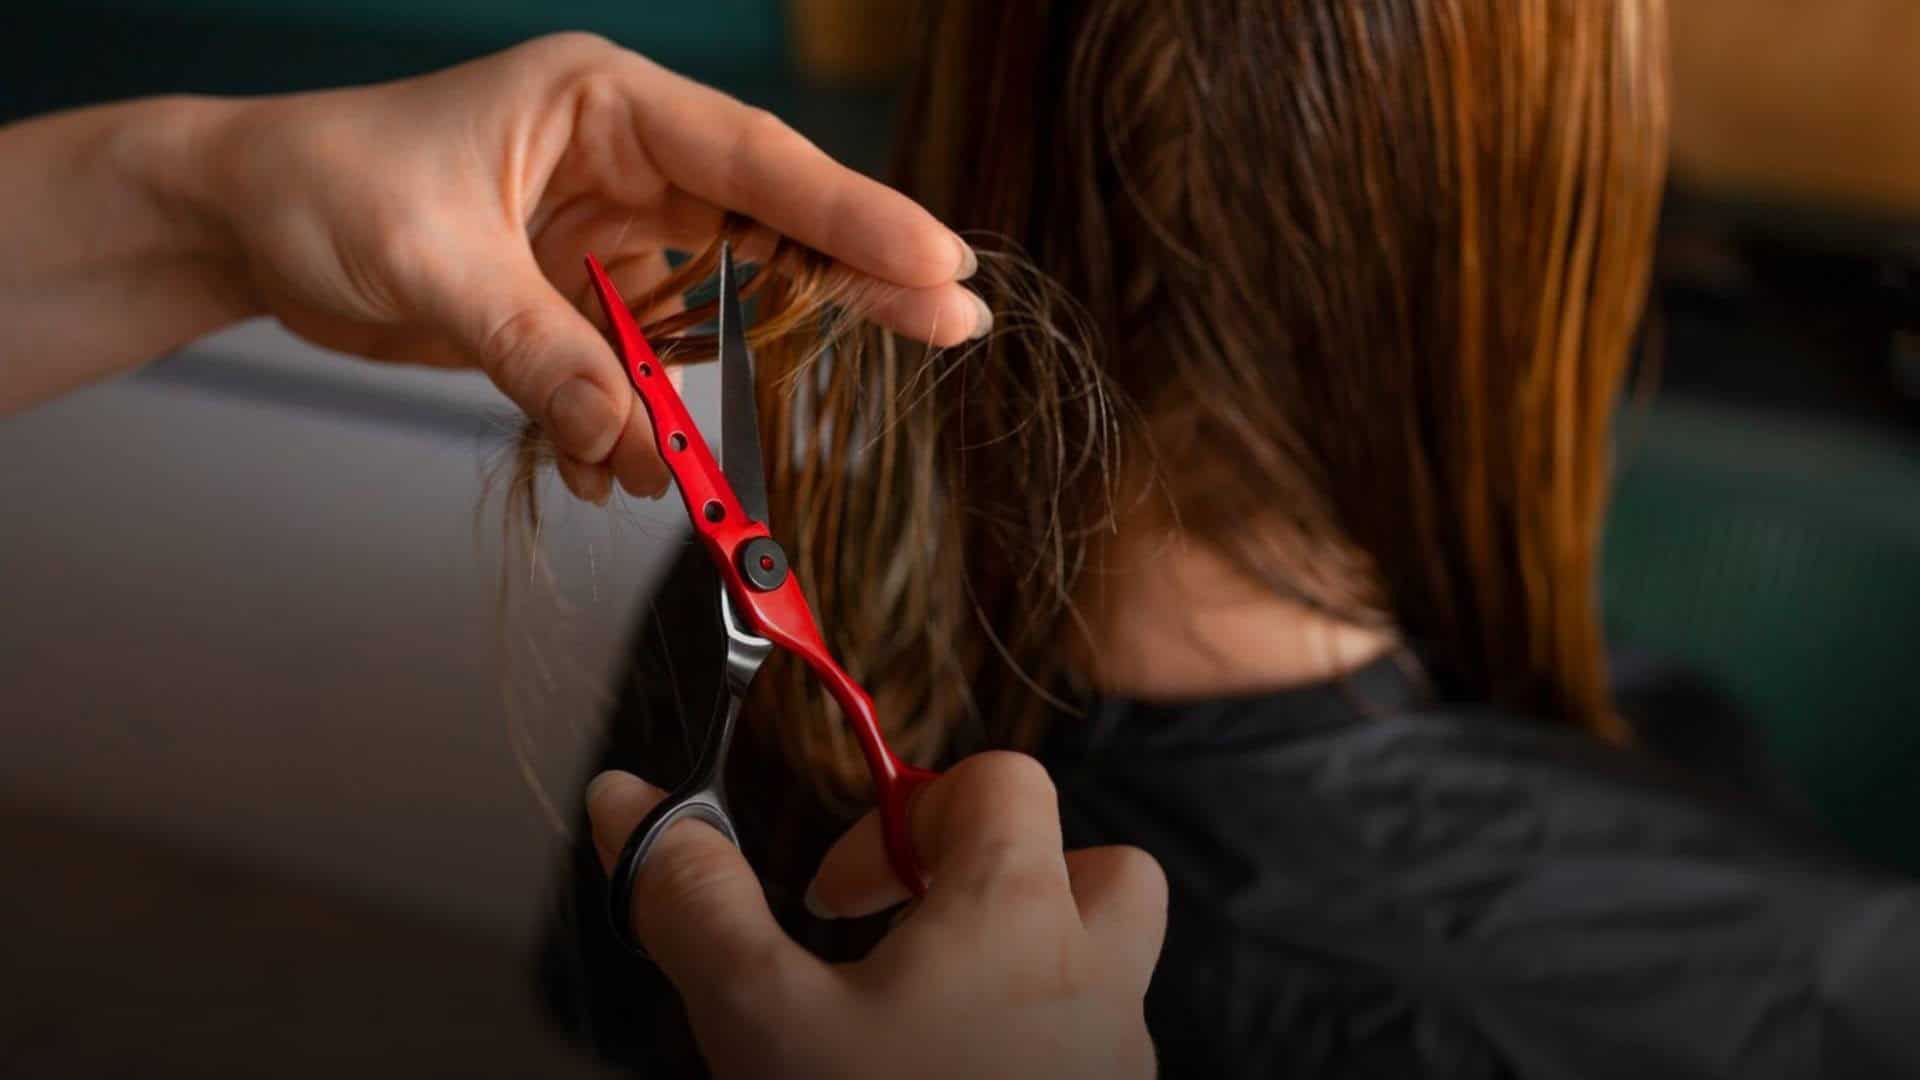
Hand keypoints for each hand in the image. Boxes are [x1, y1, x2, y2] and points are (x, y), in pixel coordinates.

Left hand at [197, 33, 985, 499]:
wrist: (248, 221)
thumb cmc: (325, 187)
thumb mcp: (432, 262)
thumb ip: (540, 352)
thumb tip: (629, 445)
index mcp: (607, 105)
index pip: (755, 162)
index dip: (853, 213)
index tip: (934, 262)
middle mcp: (627, 162)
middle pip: (772, 227)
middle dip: (853, 281)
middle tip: (952, 323)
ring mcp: (612, 234)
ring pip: (715, 311)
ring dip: (709, 394)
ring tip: (694, 472)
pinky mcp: (584, 299)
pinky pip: (646, 369)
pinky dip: (638, 425)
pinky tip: (613, 468)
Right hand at [586, 752, 1166, 1078]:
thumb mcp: (758, 1017)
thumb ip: (696, 902)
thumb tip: (627, 798)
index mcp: (1016, 913)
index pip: (999, 782)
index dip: (906, 811)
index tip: (834, 895)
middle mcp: (1096, 974)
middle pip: (1094, 862)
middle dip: (1006, 878)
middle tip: (916, 937)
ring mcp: (1119, 1057)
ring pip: (1113, 962)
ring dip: (1033, 959)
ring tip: (931, 1014)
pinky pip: (1097, 1048)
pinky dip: (1037, 1043)